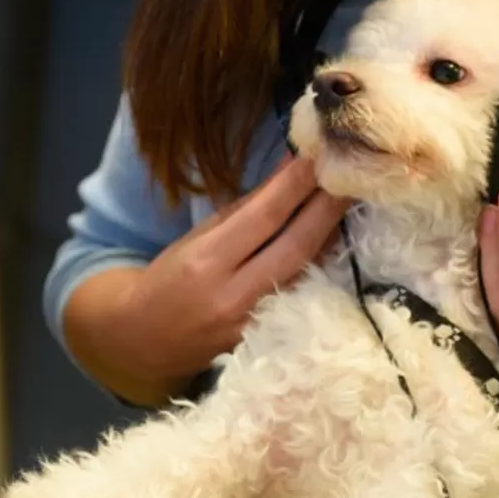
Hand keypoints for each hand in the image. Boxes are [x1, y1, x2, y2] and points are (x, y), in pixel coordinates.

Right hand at [67, 155, 351, 404]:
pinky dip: (322, 265)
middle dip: (327, 207)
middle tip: (352, 175)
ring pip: (307, 271)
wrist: (146, 341)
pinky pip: (303, 294)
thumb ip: (244, 210)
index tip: (319, 156)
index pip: (264, 216)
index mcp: (206, 262)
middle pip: (296, 245)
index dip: (295, 184)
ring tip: (350, 202)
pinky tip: (337, 242)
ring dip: (332, 234)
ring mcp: (255, 323)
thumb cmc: (168, 280)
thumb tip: (288, 171)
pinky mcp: (269, 341)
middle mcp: (233, 295)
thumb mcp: (196, 240)